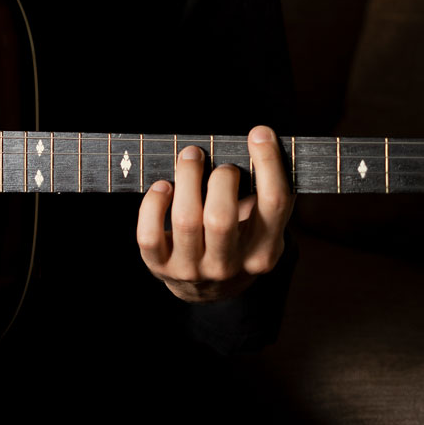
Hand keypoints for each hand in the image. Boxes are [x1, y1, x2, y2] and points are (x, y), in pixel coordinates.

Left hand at [136, 126, 292, 302]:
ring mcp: (193, 269)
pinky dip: (152, 204)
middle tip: (215, 159)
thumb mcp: (262, 225)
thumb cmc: (238, 238)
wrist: (211, 291)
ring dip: (186, 178)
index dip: (268, 163)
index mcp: (264, 251)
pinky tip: (163, 186)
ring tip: (190, 156)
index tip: (259, 133)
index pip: (273, 205)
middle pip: (221, 218)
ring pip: (185, 222)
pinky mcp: (161, 267)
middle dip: (219, 177)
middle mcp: (229, 265)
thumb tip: (264, 138)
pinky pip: (150, 234)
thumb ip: (266, 190)